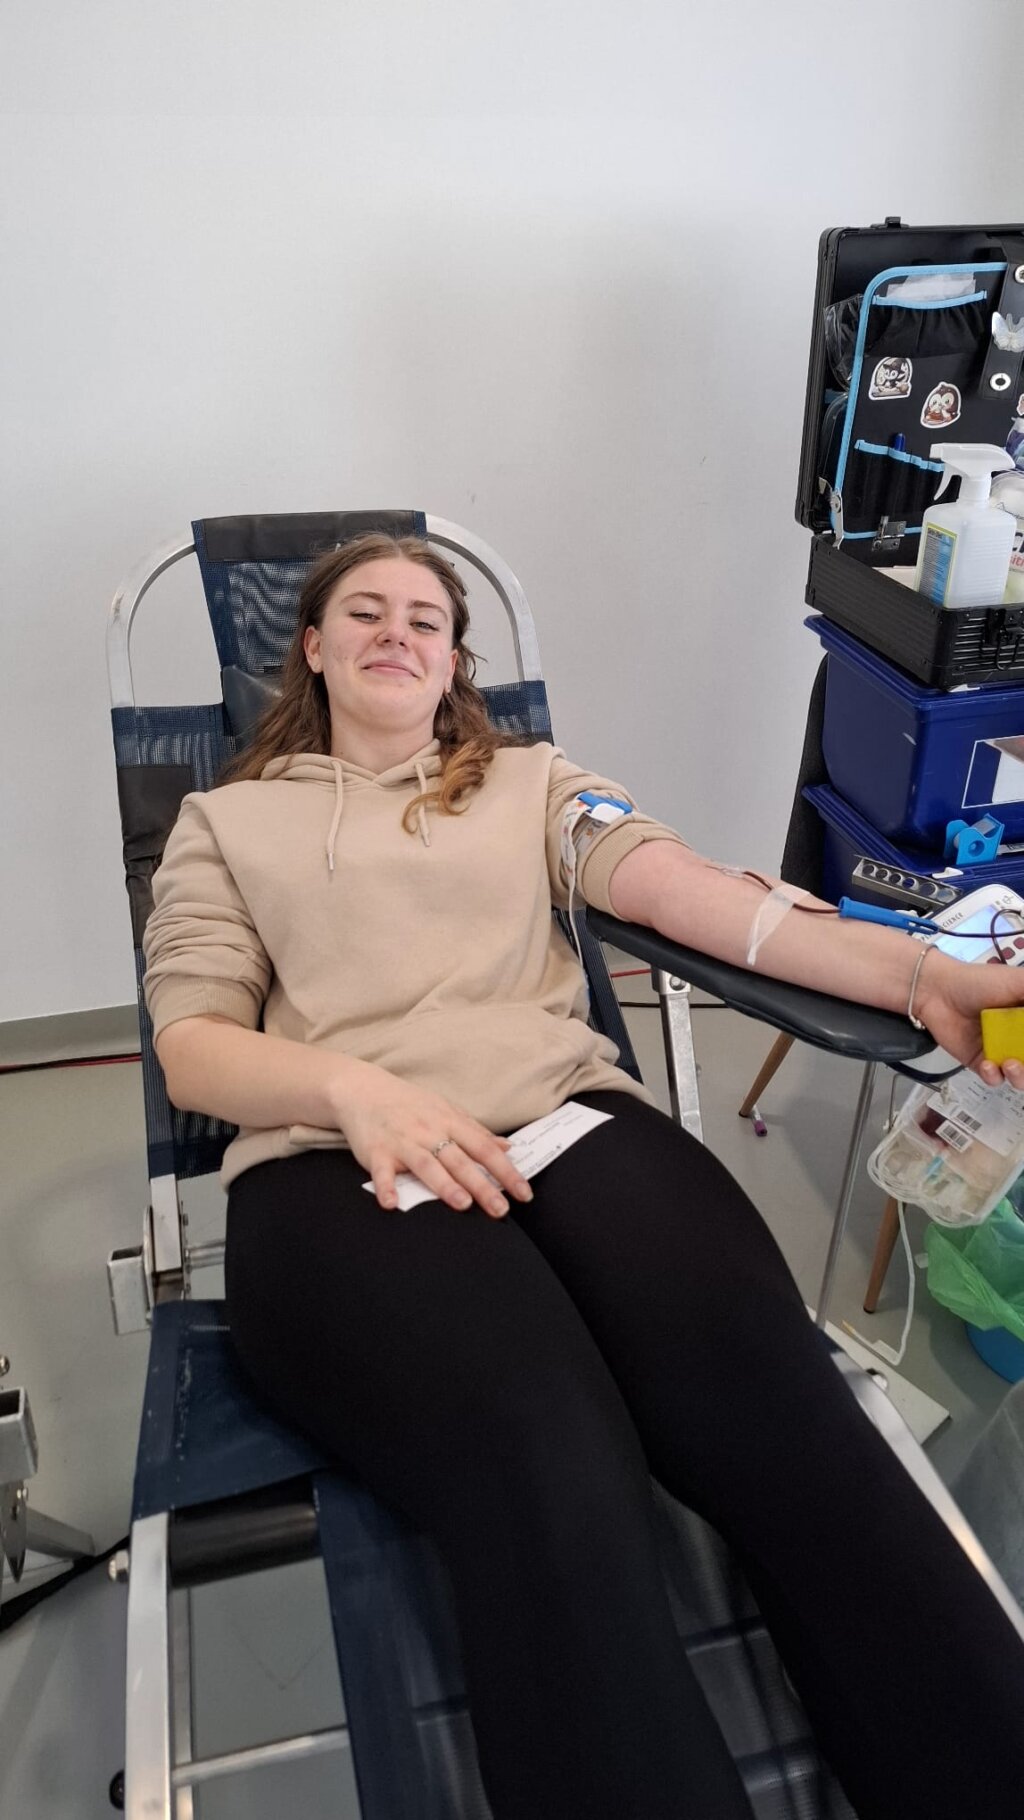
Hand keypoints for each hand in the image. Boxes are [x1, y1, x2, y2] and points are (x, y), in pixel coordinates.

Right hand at [334, 1066, 533, 1216]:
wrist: (363, 1090)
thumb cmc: (410, 1104)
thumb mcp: (446, 1111)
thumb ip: (476, 1131)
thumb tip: (507, 1147)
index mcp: (450, 1122)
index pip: (484, 1149)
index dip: (506, 1171)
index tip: (524, 1193)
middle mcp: (429, 1132)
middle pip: (460, 1160)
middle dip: (482, 1185)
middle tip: (501, 1209)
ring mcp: (403, 1142)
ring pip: (427, 1164)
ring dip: (444, 1184)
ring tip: (462, 1204)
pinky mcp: (376, 1152)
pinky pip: (381, 1171)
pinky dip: (386, 1187)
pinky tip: (391, 1203)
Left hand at [916, 947, 1023, 1088]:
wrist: (936, 990)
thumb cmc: (980, 982)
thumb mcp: (1019, 983)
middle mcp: (1020, 1037)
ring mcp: (1002, 1052)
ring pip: (1022, 1076)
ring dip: (1022, 1076)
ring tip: (1011, 1064)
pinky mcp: (981, 1063)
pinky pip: (996, 1079)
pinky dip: (995, 1076)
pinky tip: (989, 1064)